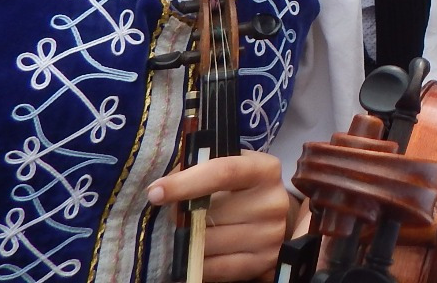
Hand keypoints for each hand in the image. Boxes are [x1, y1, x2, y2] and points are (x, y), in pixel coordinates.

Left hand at [146, 151, 291, 281]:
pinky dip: (196, 263)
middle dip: (182, 217)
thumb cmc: (246, 189)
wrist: (282, 220)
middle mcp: (271, 202)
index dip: (186, 182)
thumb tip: (162, 187)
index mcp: (264, 170)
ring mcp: (268, 235)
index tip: (155, 192)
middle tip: (173, 217)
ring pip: (207, 243)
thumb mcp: (233, 167)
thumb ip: (202, 169)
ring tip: (188, 234)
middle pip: (210, 214)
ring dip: (188, 240)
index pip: (223, 172)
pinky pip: (215, 268)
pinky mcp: (262, 262)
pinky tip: (194, 254)